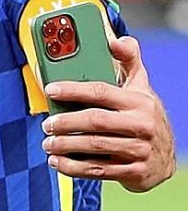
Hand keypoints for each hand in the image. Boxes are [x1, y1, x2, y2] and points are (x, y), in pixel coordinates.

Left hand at [41, 36, 175, 191]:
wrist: (165, 159)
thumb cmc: (144, 116)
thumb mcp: (141, 87)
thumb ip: (128, 60)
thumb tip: (114, 38)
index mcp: (138, 101)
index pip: (101, 91)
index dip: (73, 89)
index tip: (51, 90)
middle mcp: (140, 125)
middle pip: (95, 121)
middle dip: (65, 122)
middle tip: (46, 124)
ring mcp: (138, 150)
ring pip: (94, 147)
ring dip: (65, 146)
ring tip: (48, 143)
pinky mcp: (133, 172)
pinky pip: (98, 170)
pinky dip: (73, 167)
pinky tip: (57, 162)